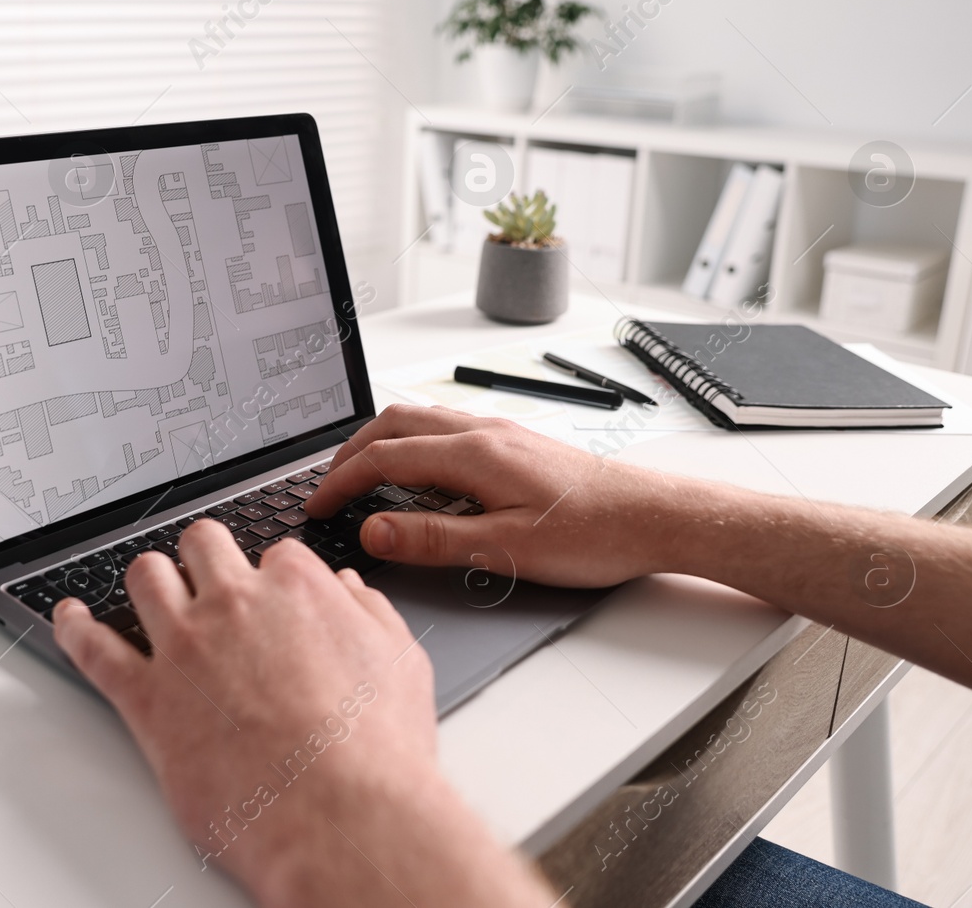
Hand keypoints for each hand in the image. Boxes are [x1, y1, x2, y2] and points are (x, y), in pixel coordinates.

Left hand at [54, 520, 552, 906]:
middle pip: (200, 545)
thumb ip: (369, 614)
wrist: (341, 817)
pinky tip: (69, 618)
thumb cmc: (376, 752)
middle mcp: (234, 604)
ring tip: (150, 591)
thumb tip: (349, 589)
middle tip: (206, 578)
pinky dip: (73, 628)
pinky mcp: (147, 700)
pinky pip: (93, 649)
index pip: (274, 554)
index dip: (272, 577)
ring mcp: (185, 648)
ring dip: (149, 580)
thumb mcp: (400, 664)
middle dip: (203, 556)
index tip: (271, 593)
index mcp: (297, 588)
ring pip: (145, 578)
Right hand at [308, 404, 684, 588]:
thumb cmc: (594, 534)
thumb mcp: (505, 550)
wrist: (655, 517)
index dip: (341, 482)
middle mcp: (484, 432)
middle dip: (351, 453)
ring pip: (420, 420)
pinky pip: (446, 428)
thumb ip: (433, 539)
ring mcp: (501, 433)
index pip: (384, 458)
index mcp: (474, 454)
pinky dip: (413, 443)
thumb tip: (373, 530)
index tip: (316, 507)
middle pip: (394, 424)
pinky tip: (420, 474)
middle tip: (327, 488)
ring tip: (361, 476)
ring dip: (381, 442)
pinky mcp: (516, 444)